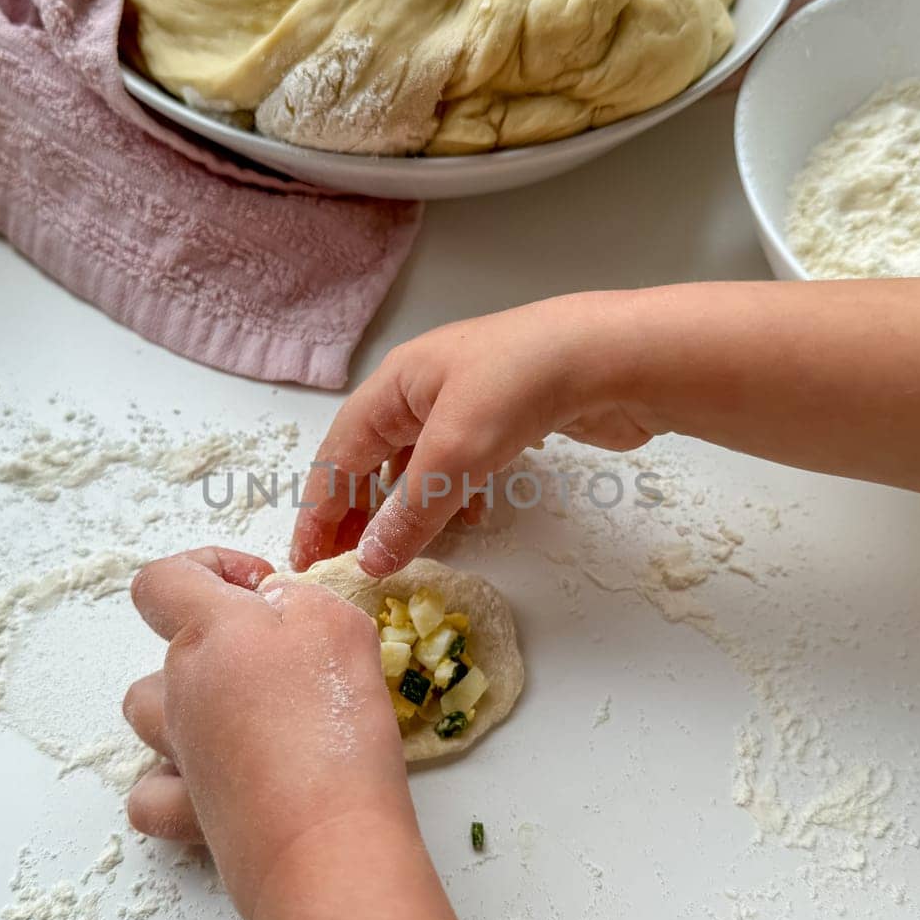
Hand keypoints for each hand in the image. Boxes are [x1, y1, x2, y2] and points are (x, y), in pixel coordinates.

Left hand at [123, 547, 414, 919]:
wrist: (325, 842)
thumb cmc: (336, 726)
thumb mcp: (341, 625)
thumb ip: (301, 599)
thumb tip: (275, 604)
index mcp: (210, 631)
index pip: (163, 580)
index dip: (206, 569)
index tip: (259, 589)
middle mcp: (180, 688)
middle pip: (169, 647)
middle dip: (223, 645)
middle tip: (288, 666)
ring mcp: (178, 753)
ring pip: (150, 713)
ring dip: (188, 706)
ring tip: (251, 719)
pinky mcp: (185, 814)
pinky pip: (153, 790)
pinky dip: (172, 782)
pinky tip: (214, 781)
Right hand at [291, 292, 654, 575]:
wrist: (614, 355)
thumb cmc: (522, 386)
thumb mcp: (454, 455)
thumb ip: (409, 513)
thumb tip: (369, 562)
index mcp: (395, 386)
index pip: (337, 456)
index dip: (318, 512)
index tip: (306, 562)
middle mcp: (422, 388)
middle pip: (371, 458)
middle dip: (357, 512)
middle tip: (348, 564)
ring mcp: (467, 401)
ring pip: (419, 463)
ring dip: (407, 508)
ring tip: (403, 550)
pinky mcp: (508, 417)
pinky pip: (462, 464)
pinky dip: (457, 496)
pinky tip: (474, 521)